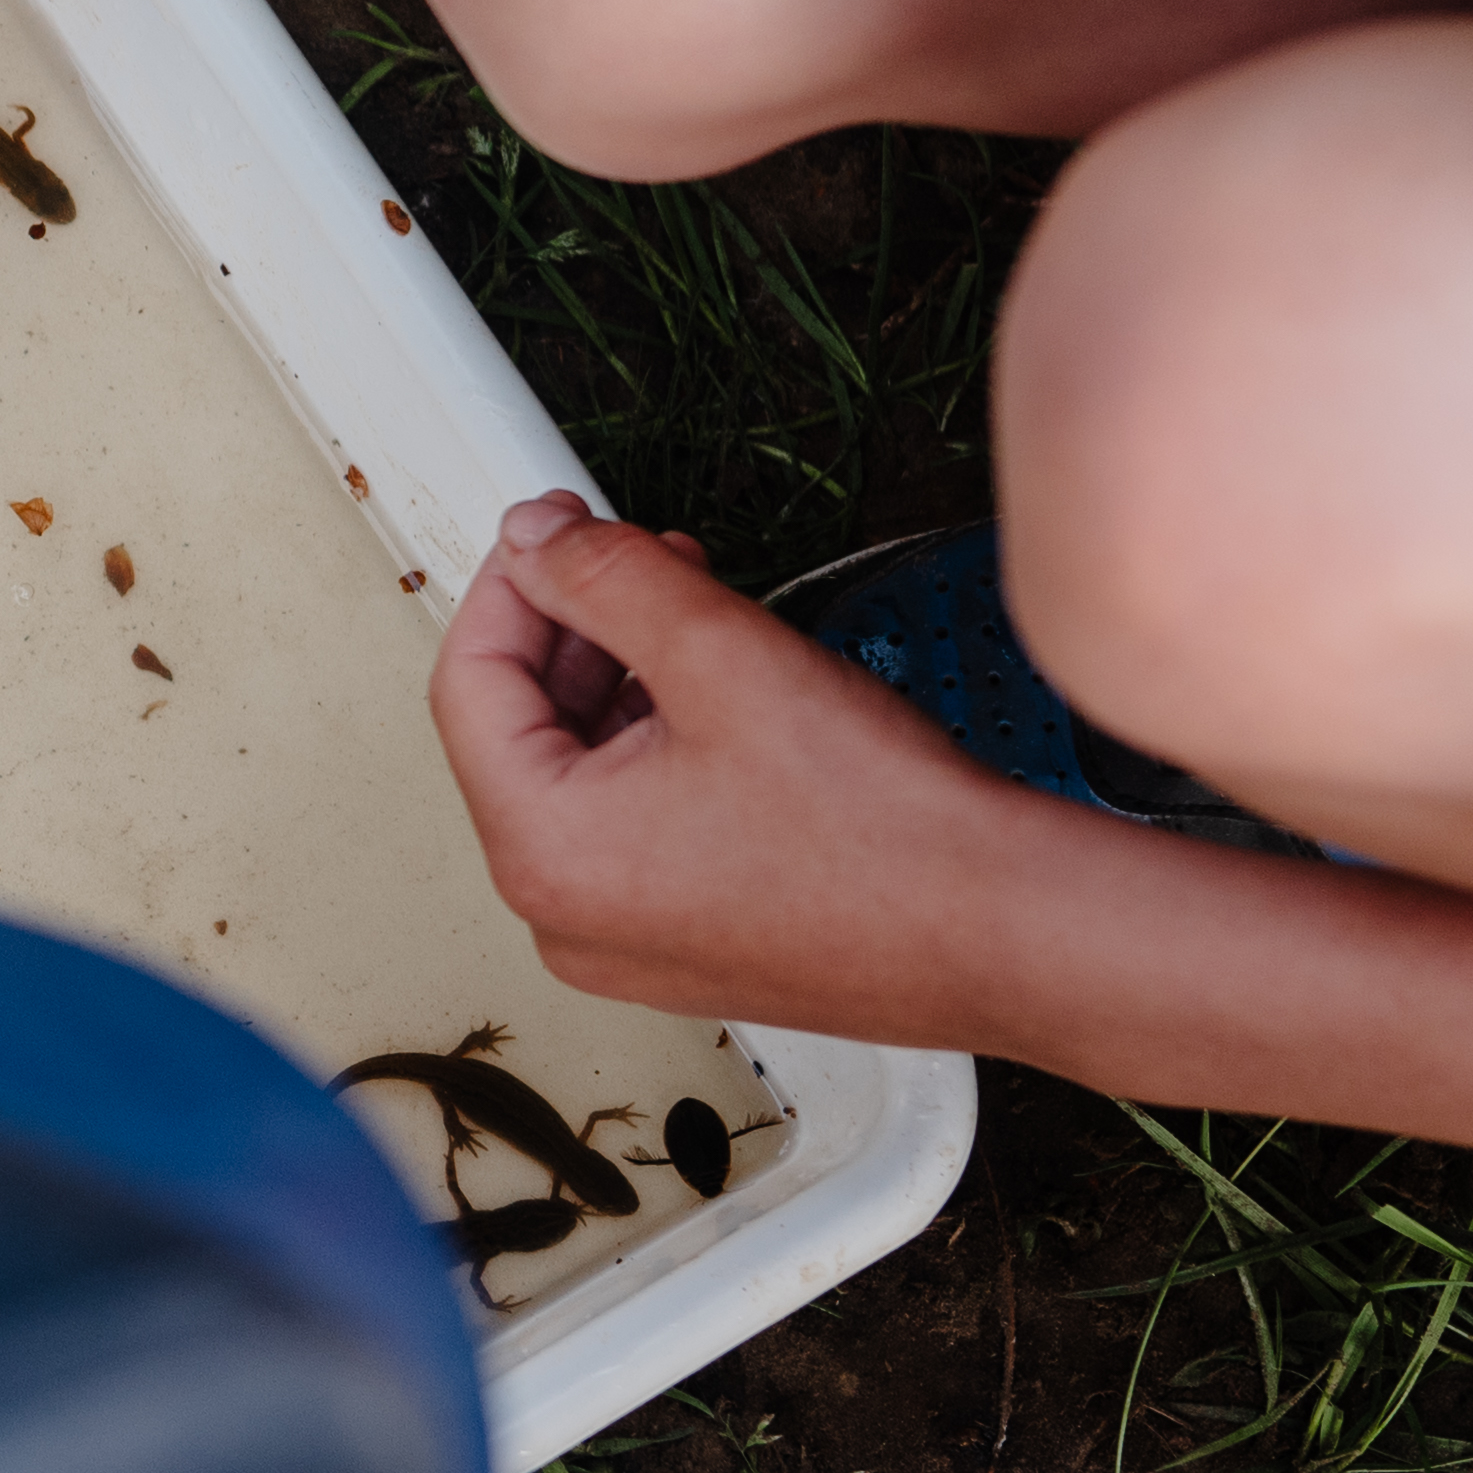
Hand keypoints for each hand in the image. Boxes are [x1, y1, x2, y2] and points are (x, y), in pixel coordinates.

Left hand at [429, 496, 1038, 1040]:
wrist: (1005, 932)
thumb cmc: (884, 828)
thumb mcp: (721, 654)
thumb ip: (606, 579)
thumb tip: (534, 540)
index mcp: (543, 852)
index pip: (467, 683)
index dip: (513, 584)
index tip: (558, 528)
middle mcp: (562, 916)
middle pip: (522, 729)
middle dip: (582, 628)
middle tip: (649, 557)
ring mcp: (623, 942)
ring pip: (584, 773)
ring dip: (628, 680)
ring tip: (705, 617)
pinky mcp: (684, 945)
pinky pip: (636, 826)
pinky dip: (664, 748)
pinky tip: (730, 697)